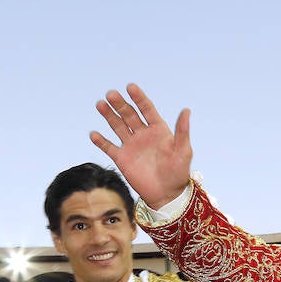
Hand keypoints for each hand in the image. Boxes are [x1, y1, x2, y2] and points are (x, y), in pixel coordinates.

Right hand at [90, 84, 193, 209]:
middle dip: (120, 104)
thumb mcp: (183, 151)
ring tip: (100, 104)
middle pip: (129, 114)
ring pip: (117, 126)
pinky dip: (101, 141)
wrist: (167, 195)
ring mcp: (131, 145)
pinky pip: (109, 147)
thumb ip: (183, 131)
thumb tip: (186, 110)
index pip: (147, 109)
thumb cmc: (179, 173)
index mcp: (158, 129)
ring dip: (109, 115)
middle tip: (111, 94)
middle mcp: (143, 134)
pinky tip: (94, 134)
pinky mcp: (122, 159)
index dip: (139, 98)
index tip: (130, 87)